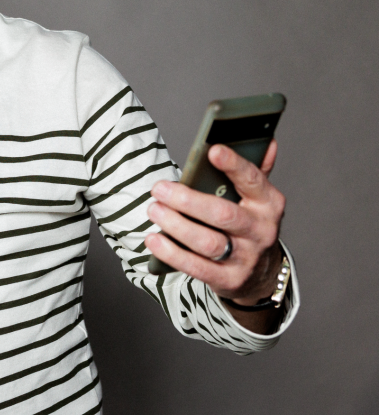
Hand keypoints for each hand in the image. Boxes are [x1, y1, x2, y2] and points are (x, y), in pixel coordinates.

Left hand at [145, 140, 285, 304]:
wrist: (260, 273)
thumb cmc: (248, 223)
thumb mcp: (256, 197)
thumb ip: (256, 170)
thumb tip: (266, 140)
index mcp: (268, 203)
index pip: (253, 180)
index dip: (234, 165)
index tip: (213, 150)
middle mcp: (261, 231)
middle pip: (223, 214)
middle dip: (187, 200)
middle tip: (159, 188)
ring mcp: (246, 257)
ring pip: (208, 242)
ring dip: (176, 225)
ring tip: (153, 209)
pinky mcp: (228, 279)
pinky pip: (197, 267)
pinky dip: (171, 253)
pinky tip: (153, 239)